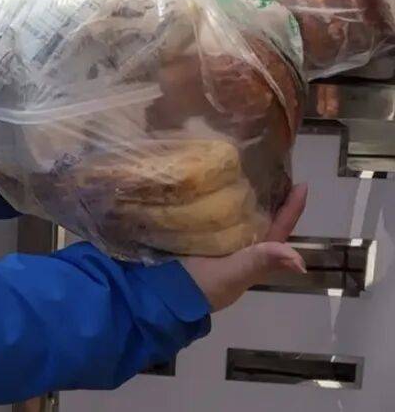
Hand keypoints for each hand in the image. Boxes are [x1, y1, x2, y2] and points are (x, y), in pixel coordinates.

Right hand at [181, 183, 306, 311]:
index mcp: (254, 258)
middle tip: (274, 172)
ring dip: (246, 200)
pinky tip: (211, 189)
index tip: (302, 185)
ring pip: (241, 219)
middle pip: (264, 222)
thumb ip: (259, 262)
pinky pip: (216, 218)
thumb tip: (301, 261)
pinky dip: (219, 204)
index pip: (279, 230)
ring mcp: (220, 245)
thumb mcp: (232, 274)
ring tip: (244, 173)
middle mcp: (241, 250)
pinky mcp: (199, 240)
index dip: (292, 209)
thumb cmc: (201, 285)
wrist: (164, 295)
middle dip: (272, 199)